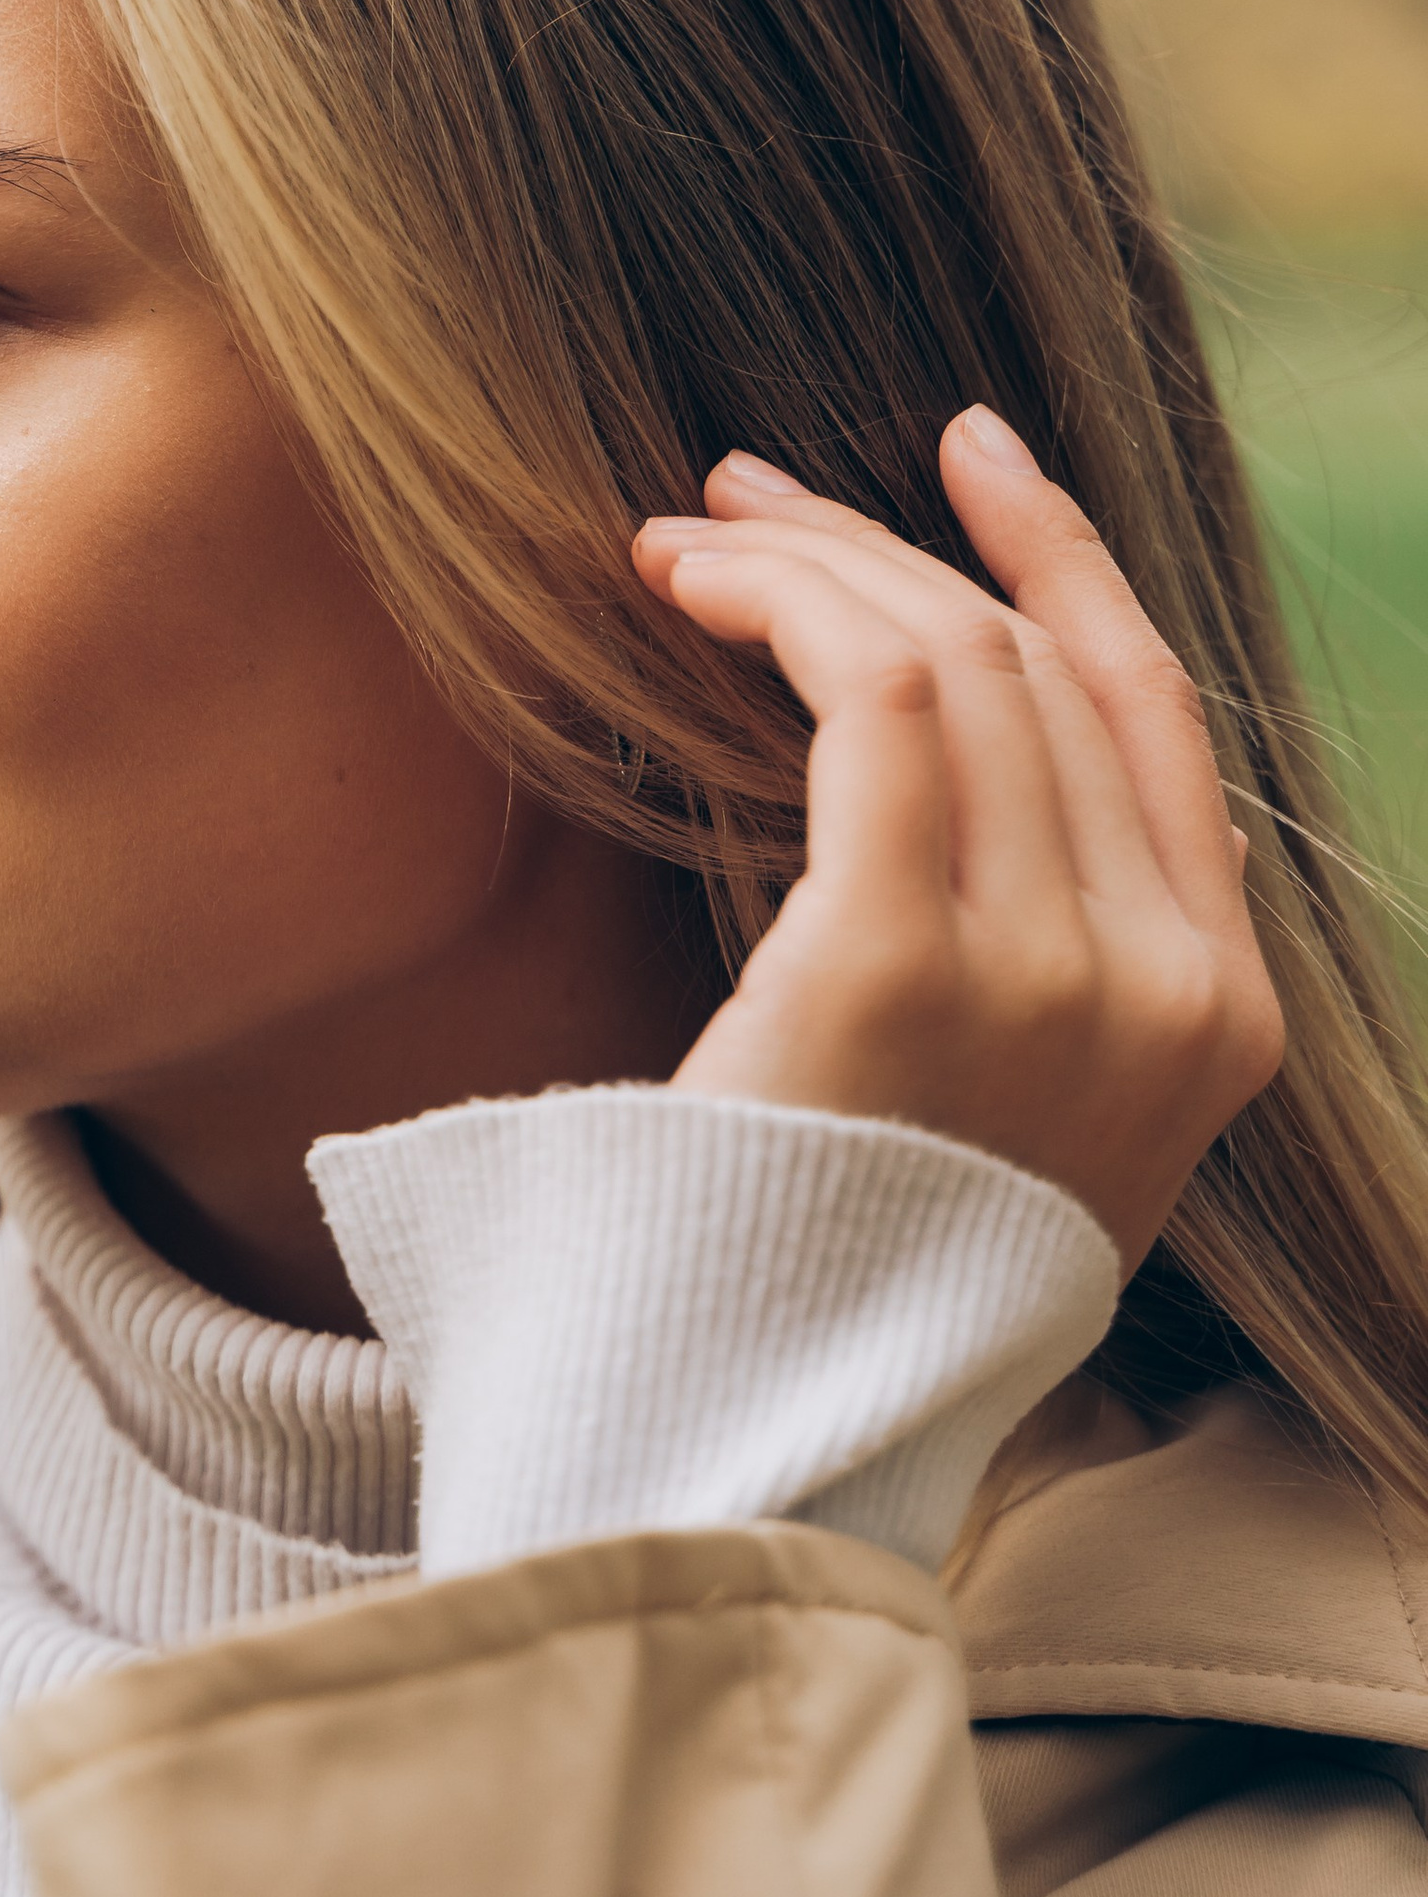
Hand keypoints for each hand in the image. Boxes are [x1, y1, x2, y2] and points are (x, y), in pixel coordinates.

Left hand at [630, 411, 1283, 1273]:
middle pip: (1034, 667)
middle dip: (882, 546)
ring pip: (948, 662)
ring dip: (803, 564)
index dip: (1063, 554)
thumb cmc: (826, 1274)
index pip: (1157, 711)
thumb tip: (944, 745)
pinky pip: (867, 702)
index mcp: (1217, 1021)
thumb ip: (1032, 951)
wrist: (747, 1448)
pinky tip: (680, 586)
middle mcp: (1165, 990)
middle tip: (739, 494)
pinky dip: (775, 607)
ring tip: (679, 537)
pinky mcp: (904, 966)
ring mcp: (1054, 980)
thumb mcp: (1002, 1115)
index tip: (966, 448)